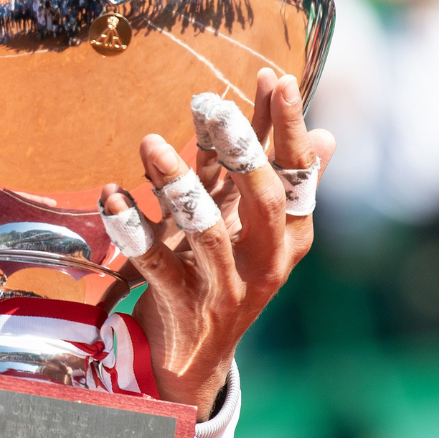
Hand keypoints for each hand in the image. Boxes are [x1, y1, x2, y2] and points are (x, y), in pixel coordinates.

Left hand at [100, 69, 335, 418]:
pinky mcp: (183, 305)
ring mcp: (226, 287)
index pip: (297, 174)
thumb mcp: (256, 231)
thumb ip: (284, 182)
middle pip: (261, 199)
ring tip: (148, 142)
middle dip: (238, 147)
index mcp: (290, 236)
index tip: (275, 77)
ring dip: (175, 183)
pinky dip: (129, 227)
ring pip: (206, 232)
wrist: (194, 359)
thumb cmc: (227, 276)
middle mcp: (267, 262)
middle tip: (212, 102)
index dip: (288, 126)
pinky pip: (154, 262)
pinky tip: (110, 195)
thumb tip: (328, 134)